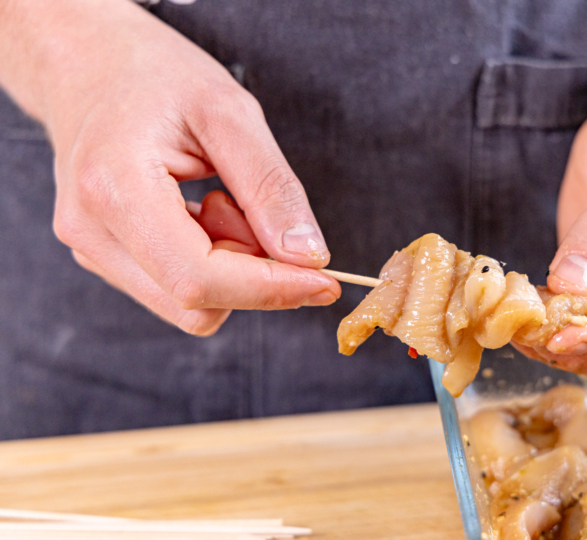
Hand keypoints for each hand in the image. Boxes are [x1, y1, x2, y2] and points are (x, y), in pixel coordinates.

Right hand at [7, 0, 339, 334]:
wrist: (90, 63)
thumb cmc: (155, 76)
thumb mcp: (229, 113)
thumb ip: (271, 189)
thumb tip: (308, 258)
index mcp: (114, 190)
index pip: (199, 279)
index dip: (271, 289)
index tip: (325, 282)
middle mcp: (92, 233)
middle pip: (196, 304)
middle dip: (252, 273)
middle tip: (252, 207)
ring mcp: (93, 250)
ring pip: (190, 306)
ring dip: (231, 268)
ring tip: (219, 197)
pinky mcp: (106, 257)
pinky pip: (176, 289)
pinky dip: (212, 263)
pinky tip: (201, 212)